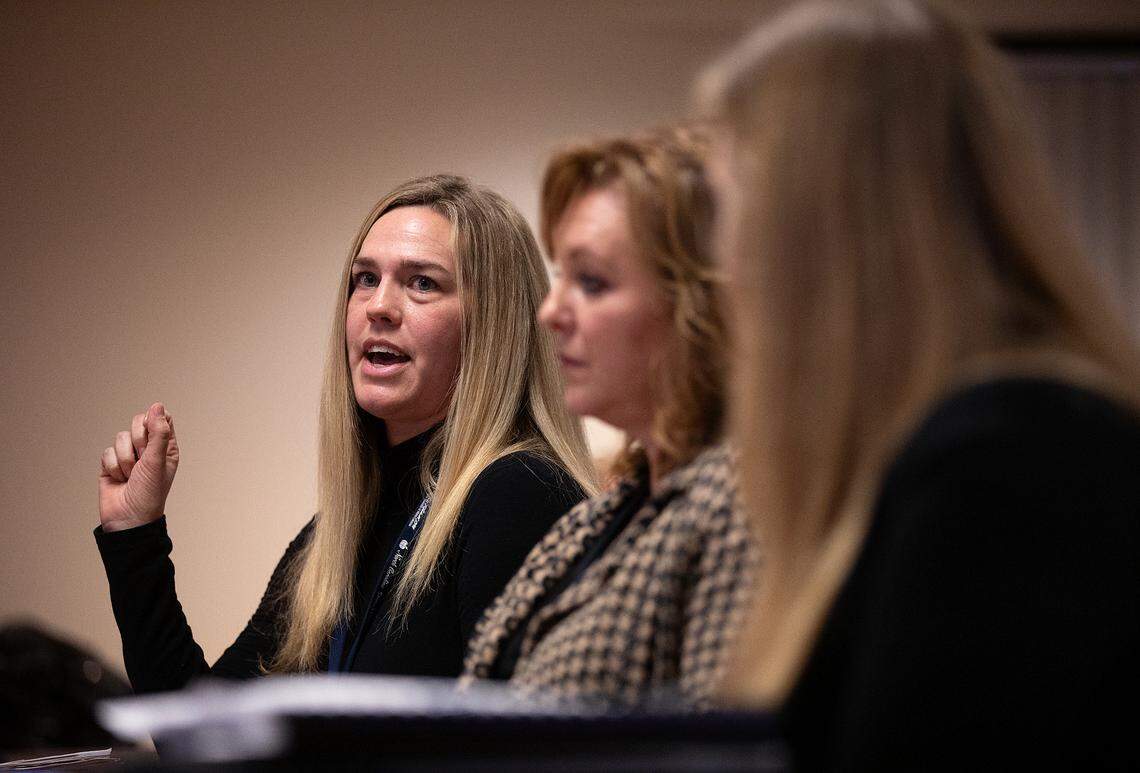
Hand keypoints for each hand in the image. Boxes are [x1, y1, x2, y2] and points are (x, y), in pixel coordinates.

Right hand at [99, 402, 179, 531]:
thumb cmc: (149, 493)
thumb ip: (158, 432)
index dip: (152, 421)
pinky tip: (119, 480)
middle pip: (138, 422)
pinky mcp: (111, 464)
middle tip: (142, 460)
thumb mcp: (157, 461)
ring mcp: (129, 455)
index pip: (161, 417)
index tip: (150, 436)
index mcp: (167, 446)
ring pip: (120, 438)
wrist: (128, 518)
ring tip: (131, 476)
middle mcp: (149, 448)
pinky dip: (112, 467)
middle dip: (137, 442)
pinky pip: (106, 452)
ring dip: (125, 460)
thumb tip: (157, 405)